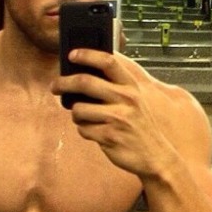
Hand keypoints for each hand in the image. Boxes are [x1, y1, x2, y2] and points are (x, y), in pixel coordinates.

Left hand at [51, 49, 179, 177]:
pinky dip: (85, 130)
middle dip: (64, 83)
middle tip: (55, 86)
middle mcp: (126, 99)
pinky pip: (83, 129)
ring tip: (84, 118)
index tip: (72, 55)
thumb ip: (115, 87)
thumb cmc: (140, 127)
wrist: (156, 156)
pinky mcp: (109, 136)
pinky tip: (96, 132)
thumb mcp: (135, 101)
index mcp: (132, 87)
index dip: (87, 55)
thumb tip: (83, 74)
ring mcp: (117, 118)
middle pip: (85, 82)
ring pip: (78, 109)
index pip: (108, 61)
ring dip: (76, 114)